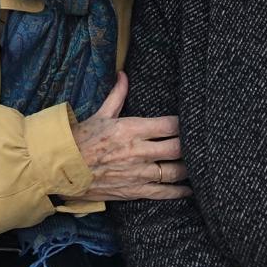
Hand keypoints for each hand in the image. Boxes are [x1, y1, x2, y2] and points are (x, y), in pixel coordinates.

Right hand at [70, 72, 189, 200]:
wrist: (64, 169)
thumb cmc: (82, 140)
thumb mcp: (100, 114)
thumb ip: (118, 94)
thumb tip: (123, 73)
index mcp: (131, 129)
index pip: (168, 125)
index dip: (184, 123)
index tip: (194, 121)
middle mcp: (138, 152)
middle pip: (177, 148)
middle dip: (192, 145)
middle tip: (202, 142)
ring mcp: (138, 173)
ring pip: (175, 171)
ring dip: (190, 168)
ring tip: (200, 163)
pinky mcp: (135, 191)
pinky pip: (163, 192)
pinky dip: (179, 191)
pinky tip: (190, 189)